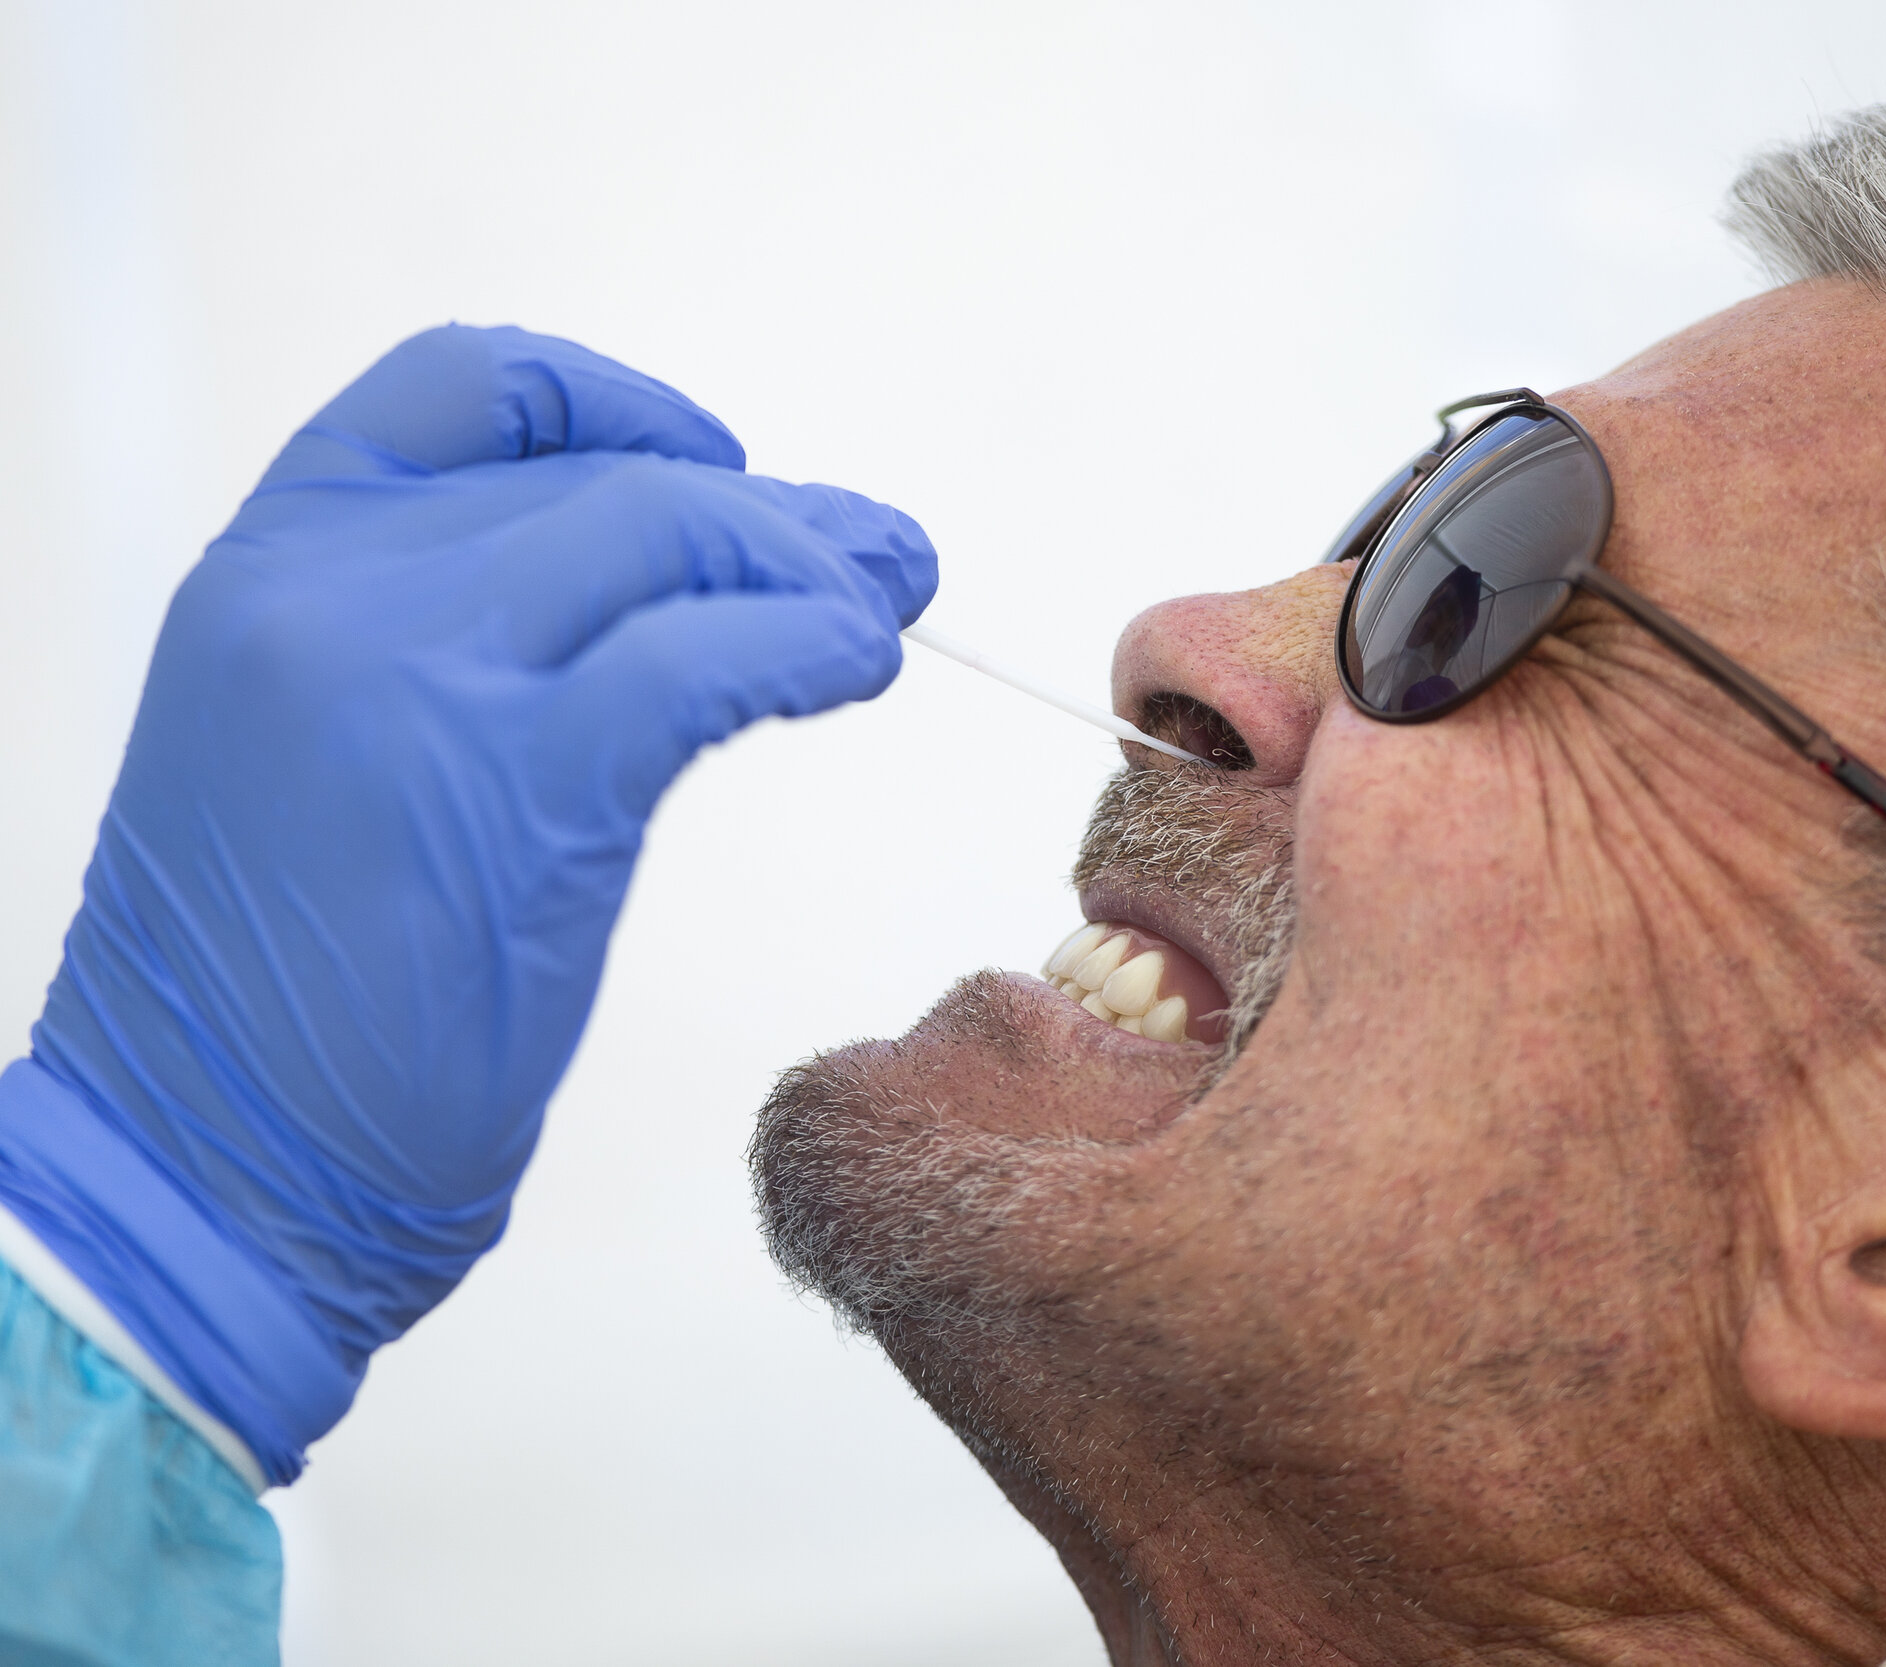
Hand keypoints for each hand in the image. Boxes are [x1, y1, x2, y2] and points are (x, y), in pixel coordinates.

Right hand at [12, 325, 935, 1477]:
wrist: (198, 1175)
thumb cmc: (268, 1006)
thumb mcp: (313, 762)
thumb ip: (442, 655)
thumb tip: (662, 594)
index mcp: (267, 570)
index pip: (458, 389)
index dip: (609, 402)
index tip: (713, 457)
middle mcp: (328, 590)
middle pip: (609, 474)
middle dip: (770, 511)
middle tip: (881, 555)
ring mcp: (416, 675)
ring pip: (670, 535)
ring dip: (811, 566)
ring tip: (888, 609)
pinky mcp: (516, 785)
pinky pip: (706, 657)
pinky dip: (807, 645)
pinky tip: (850, 668)